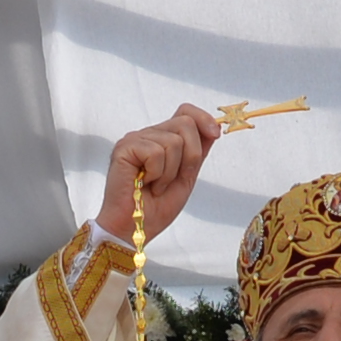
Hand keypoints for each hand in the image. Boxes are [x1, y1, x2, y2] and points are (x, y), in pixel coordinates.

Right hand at [97, 105, 221, 250]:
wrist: (136, 228)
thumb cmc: (156, 207)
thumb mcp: (187, 177)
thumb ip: (198, 152)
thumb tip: (214, 129)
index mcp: (162, 139)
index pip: (185, 112)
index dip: (203, 119)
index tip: (216, 134)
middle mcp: (148, 135)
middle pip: (185, 123)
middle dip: (190, 156)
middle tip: (172, 180)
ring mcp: (135, 139)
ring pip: (173, 140)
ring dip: (170, 171)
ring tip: (156, 185)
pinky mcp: (124, 148)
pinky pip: (156, 152)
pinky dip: (157, 173)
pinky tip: (144, 183)